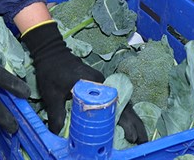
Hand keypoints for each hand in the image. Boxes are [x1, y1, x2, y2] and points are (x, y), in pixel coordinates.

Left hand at [21, 22, 146, 142]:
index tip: (132, 138)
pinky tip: (125, 124)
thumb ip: (56, 114)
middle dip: (135, 125)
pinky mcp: (100, 86)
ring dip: (132, 120)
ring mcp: (103, 85)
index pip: (117, 106)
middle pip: (125, 106)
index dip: (126, 123)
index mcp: (96, 86)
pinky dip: (123, 113)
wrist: (51, 52)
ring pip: (123, 103)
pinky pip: (116, 101)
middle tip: (142, 142)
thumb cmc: (52, 71)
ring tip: (139, 137)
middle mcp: (104, 85)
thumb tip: (58, 134)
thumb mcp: (52, 94)